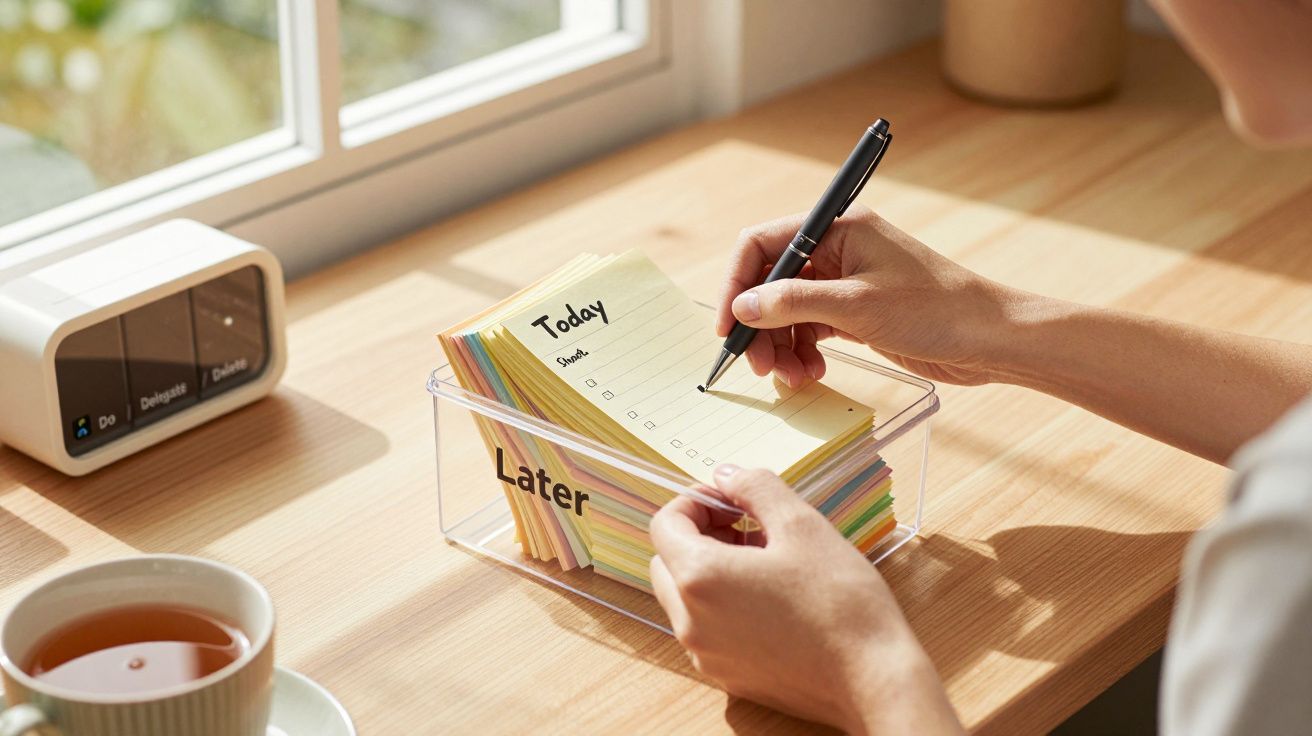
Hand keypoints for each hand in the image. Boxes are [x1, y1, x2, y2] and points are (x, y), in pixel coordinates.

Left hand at [649, 465, 961, 734]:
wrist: (874, 680)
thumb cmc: (841, 603)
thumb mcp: (802, 525)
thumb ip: (756, 488)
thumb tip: (727, 475)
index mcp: (699, 578)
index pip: (664, 525)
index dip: (695, 501)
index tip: (732, 500)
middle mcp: (691, 622)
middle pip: (667, 562)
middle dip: (700, 535)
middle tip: (749, 527)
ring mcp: (707, 655)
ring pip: (686, 598)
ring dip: (712, 570)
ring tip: (768, 561)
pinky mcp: (729, 677)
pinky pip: (709, 629)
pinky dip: (725, 605)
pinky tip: (774, 599)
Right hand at [718, 206, 1023, 386]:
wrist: (991, 339)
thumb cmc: (936, 311)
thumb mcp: (858, 306)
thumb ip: (794, 302)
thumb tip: (744, 307)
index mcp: (839, 227)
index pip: (763, 244)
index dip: (737, 284)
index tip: (728, 326)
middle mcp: (838, 249)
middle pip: (771, 282)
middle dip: (760, 325)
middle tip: (760, 367)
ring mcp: (846, 282)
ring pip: (788, 311)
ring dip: (782, 346)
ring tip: (793, 378)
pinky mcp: (856, 312)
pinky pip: (810, 328)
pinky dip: (803, 351)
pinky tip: (811, 373)